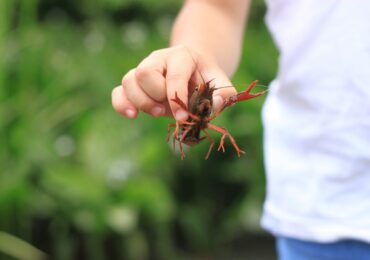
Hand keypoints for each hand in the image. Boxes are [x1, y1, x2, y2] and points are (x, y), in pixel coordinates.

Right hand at [112, 45, 236, 120]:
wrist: (193, 70)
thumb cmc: (205, 77)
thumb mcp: (219, 81)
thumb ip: (224, 93)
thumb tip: (215, 105)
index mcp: (181, 56)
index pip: (173, 75)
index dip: (176, 97)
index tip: (183, 116)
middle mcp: (157, 59)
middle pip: (144, 73)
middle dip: (156, 97)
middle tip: (168, 110)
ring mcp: (143, 70)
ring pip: (128, 81)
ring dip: (140, 102)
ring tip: (157, 113)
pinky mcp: (134, 85)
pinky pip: (118, 92)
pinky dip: (121, 105)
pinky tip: (132, 116)